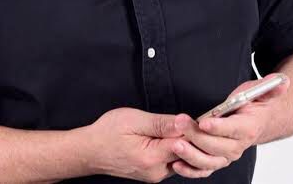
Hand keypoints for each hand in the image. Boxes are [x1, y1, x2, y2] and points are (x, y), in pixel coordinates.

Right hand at [85, 106, 223, 181]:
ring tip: (188, 126)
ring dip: (187, 143)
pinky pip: (174, 161)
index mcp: (152, 157)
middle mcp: (157, 171)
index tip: (201, 117)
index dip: (194, 128)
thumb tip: (183, 122)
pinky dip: (179, 149)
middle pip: (187, 154)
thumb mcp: (133, 120)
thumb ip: (161, 123)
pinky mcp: (154, 173)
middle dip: (195, 137)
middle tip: (200, 120)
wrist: (90, 150)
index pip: (185, 144)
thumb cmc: (108, 133)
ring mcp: (156, 175)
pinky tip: (177, 136)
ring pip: (182, 158)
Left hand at [169, 73, 290, 178]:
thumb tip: (281, 80)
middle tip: (181, 122)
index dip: (219, 127)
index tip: (204, 122)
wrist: (256, 123)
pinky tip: (177, 164)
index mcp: (248, 127)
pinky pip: (203, 170)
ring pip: (209, 161)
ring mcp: (226, 155)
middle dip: (197, 136)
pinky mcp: (216, 160)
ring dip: (191, 154)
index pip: (233, 129)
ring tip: (176, 144)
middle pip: (217, 146)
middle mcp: (238, 145)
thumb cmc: (254, 105)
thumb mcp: (260, 91)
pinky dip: (190, 170)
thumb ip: (269, 87)